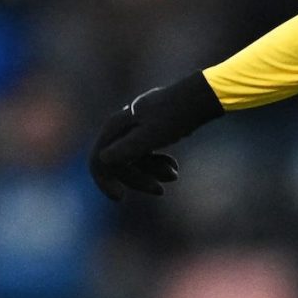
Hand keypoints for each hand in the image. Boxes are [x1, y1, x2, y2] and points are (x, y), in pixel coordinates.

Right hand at [89, 74, 221, 200]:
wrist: (198, 98)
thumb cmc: (175, 116)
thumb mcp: (151, 135)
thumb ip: (127, 148)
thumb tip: (102, 160)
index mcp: (116, 127)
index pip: (98, 161)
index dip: (105, 182)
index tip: (120, 198)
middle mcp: (120, 128)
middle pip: (118, 164)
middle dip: (138, 179)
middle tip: (160, 191)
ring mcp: (134, 129)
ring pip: (134, 160)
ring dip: (152, 172)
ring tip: (174, 175)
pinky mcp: (148, 131)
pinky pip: (145, 154)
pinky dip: (157, 164)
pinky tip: (174, 168)